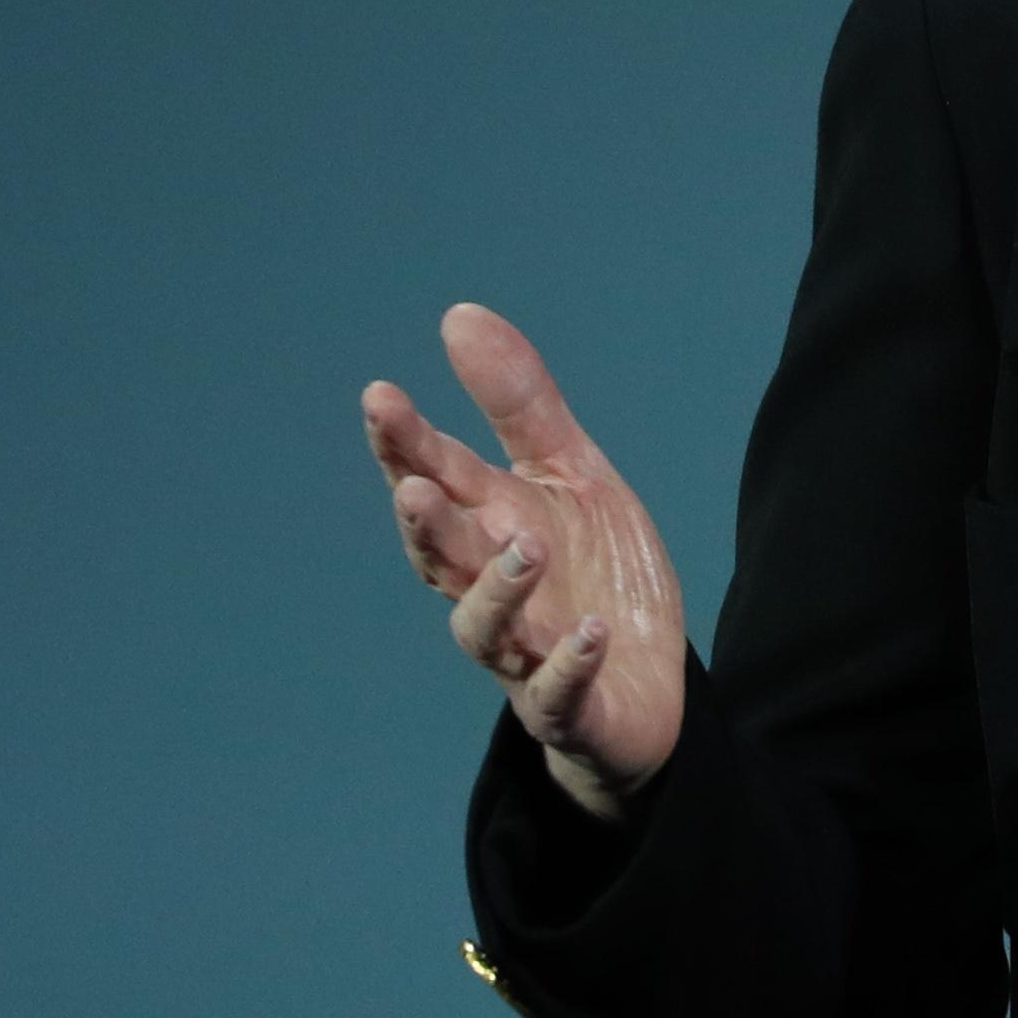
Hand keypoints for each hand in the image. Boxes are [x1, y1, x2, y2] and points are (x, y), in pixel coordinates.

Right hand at [363, 304, 686, 823]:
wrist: (638, 683)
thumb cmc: (592, 572)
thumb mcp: (571, 474)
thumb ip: (518, 404)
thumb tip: (458, 314)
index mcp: (490, 526)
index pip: (436, 480)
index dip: (404, 444)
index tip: (380, 396)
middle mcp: (492, 589)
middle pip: (443, 555)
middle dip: (427, 523)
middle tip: (415, 486)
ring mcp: (524, 649)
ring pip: (487, 628)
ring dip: (499, 589)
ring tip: (525, 548)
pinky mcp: (568, 702)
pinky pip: (559, 689)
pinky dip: (571, 663)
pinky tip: (591, 633)